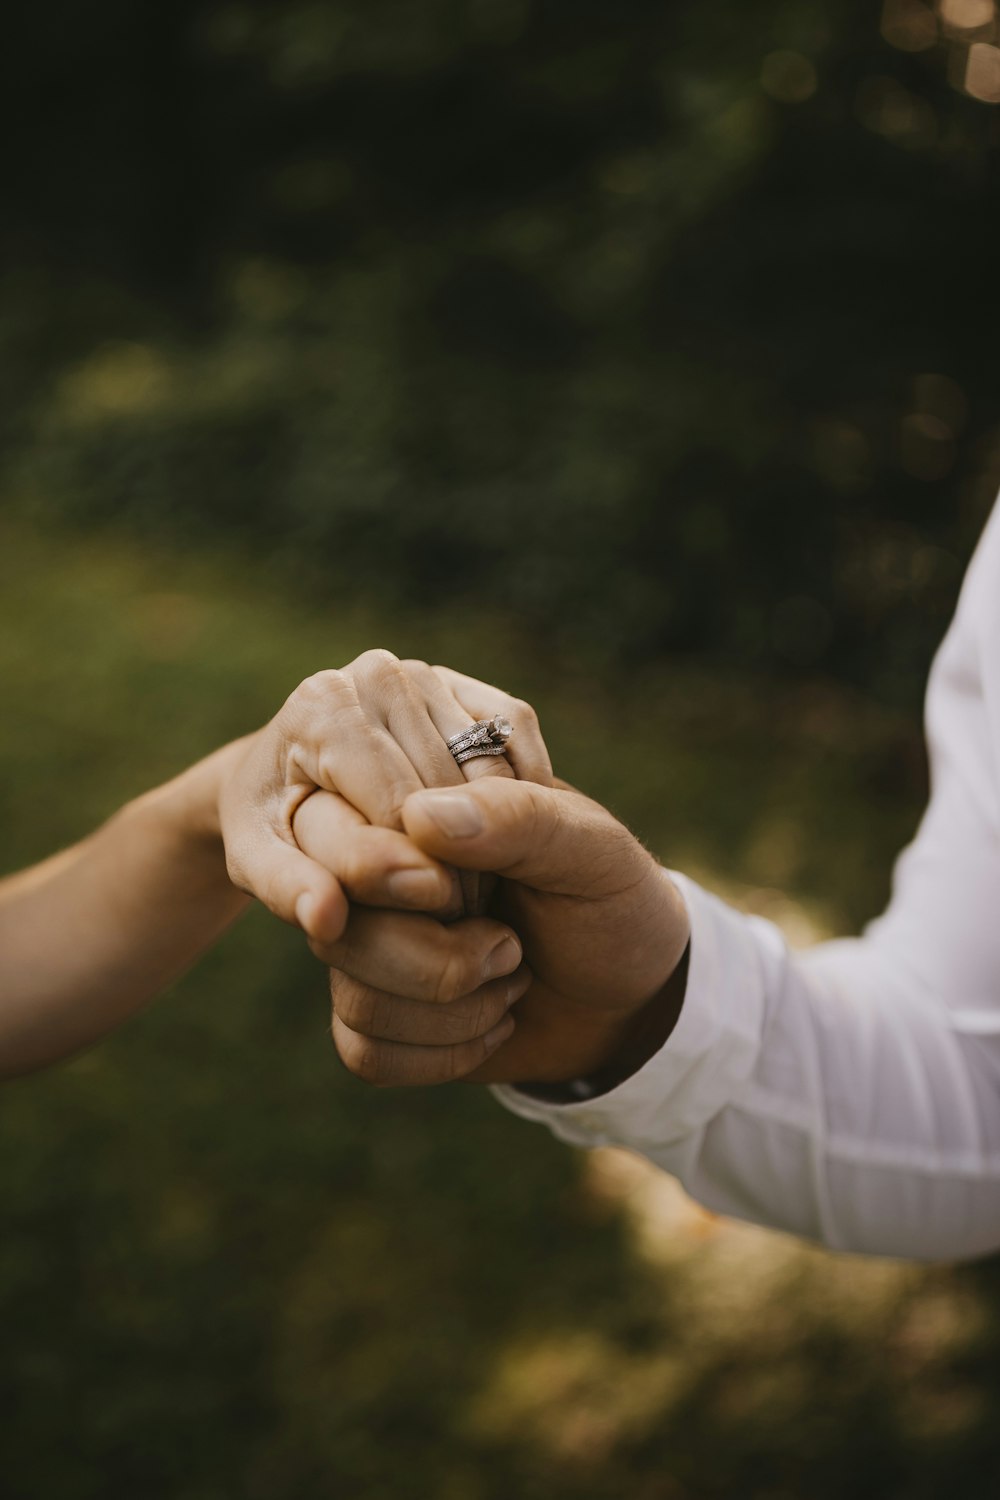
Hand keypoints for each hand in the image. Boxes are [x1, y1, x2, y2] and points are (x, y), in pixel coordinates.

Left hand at [216, 652, 551, 946]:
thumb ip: (289, 891)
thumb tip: (326, 921)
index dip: (422, 874)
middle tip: (460, 918)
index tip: (427, 922)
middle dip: (461, 860)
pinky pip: (518, 741)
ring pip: (493, 767)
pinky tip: (503, 844)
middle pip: (449, 786)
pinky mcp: (468, 683)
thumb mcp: (260, 861)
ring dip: (500, 834)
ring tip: (478, 893)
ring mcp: (427, 674)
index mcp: (322, 706)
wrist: (287, 768)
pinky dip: (526, 795)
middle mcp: (376, 674)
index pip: (401, 807)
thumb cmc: (272, 822)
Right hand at [296, 776, 690, 1086]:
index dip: (385, 870)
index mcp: (419, 804)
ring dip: (453, 1008)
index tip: (455, 894)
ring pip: (351, 991)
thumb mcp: (592, 849)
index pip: (337, 823)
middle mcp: (378, 869)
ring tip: (514, 977)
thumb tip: (419, 816)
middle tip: (510, 946)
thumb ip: (517, 818)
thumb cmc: (613, 904)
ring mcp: (370, 941)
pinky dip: (442, 1053)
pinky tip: (493, 1025)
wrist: (633, 998)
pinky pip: (362, 1048)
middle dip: (435, 956)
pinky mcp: (375, 1010)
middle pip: (333, 919)